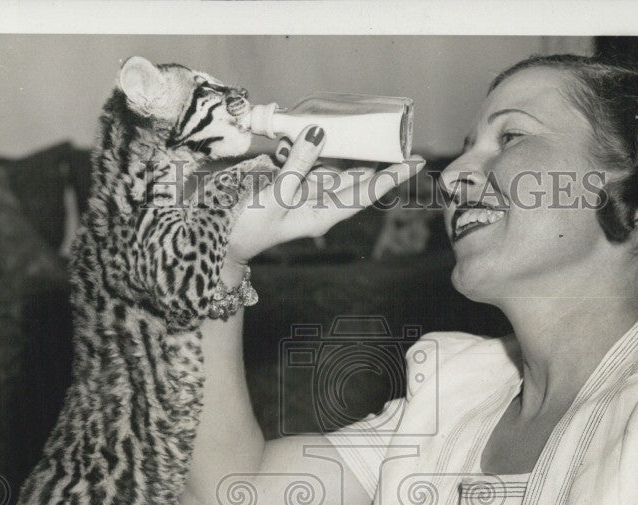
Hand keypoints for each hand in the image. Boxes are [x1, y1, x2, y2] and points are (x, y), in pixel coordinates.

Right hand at [224, 125, 424, 282]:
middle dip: (378, 158)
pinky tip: (319, 134)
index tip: (415, 162)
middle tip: (400, 136)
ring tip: (368, 129)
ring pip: (336, 167)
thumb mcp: (273, 198)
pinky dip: (317, 148)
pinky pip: (312, 162)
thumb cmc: (248, 228)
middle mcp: (322, 203)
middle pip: (358, 177)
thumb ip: (296, 166)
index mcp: (324, 215)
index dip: (391, 176)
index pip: (366, 192)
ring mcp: (307, 193)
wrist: (222, 241)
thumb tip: (318, 134)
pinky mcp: (293, 184)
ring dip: (347, 149)